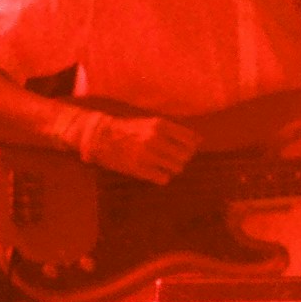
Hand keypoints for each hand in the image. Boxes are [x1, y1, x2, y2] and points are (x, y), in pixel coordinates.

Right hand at [80, 112, 199, 183]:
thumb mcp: (151, 123)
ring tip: (161, 164)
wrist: (101, 137)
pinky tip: (154, 171)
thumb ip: (173, 131)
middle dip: (181, 159)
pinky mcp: (139, 169)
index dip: (191, 147)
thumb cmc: (129, 130)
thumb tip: (199, 140)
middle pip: (185, 156)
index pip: (190, 140)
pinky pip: (164, 178)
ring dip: (172, 168)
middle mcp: (155, 139)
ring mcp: (147, 155)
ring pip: (177, 168)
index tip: (186, 149)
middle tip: (172, 158)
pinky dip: (162, 176)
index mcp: (160, 125)